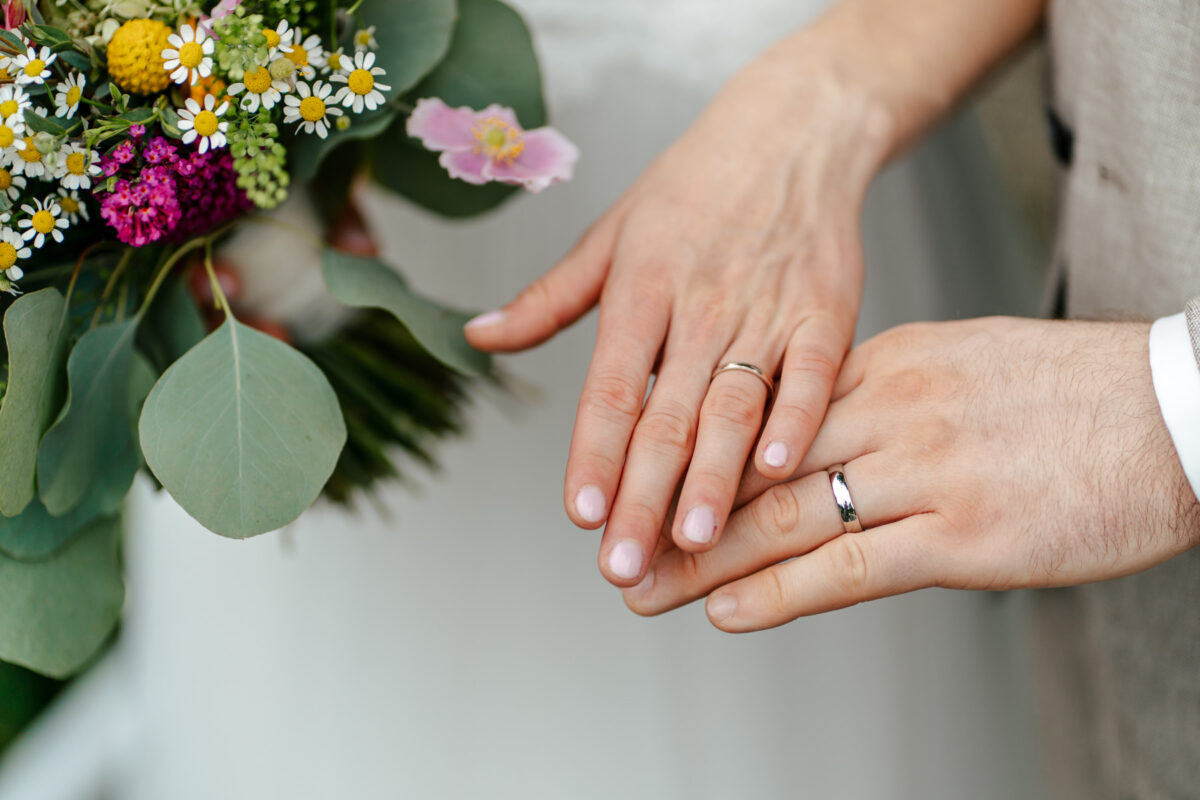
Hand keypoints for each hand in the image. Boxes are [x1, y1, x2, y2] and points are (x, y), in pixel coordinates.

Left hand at [466, 56, 892, 585]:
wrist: (790, 135)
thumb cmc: (692, 188)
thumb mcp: (610, 233)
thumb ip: (547, 299)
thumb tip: (476, 335)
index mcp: (641, 288)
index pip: (612, 386)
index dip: (593, 452)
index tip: (579, 514)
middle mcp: (701, 307)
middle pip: (668, 416)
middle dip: (643, 496)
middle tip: (624, 566)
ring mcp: (766, 311)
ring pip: (735, 407)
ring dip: (715, 480)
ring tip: (695, 543)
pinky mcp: (826, 313)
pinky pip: (812, 375)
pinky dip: (798, 421)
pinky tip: (779, 472)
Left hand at [623, 318, 1199, 629]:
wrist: (1174, 409)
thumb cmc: (1068, 391)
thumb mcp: (957, 362)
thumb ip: (879, 393)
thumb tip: (815, 425)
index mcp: (884, 362)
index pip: (761, 414)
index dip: (693, 451)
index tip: (644, 475)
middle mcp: (890, 410)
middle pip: (753, 468)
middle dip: (675, 510)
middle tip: (617, 539)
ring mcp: (925, 472)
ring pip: (784, 520)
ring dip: (705, 560)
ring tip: (644, 586)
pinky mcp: (965, 535)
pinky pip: (850, 567)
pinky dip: (780, 593)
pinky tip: (728, 610)